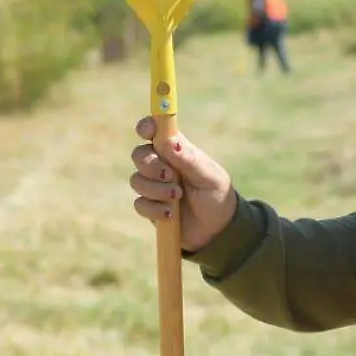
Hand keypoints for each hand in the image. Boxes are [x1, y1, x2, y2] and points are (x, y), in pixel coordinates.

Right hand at [128, 116, 238, 251]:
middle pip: (139, 155)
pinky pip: (140, 204)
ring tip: (178, 196)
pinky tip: (171, 214)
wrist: (218, 229)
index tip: (147, 132)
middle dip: (151, 165)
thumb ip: (188, 159)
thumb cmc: (216, 194)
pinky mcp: (150, 207)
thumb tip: (169, 140)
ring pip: (137, 180)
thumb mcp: (208, 175)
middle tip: (170, 175)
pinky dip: (154, 209)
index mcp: (176, 149)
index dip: (147, 126)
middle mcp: (161, 164)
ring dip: (156, 189)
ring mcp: (153, 186)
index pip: (155, 130)